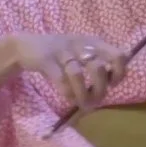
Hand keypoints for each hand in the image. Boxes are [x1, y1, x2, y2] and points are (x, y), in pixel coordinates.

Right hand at [11, 33, 127, 108]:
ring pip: (78, 74)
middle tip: (97, 101)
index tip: (113, 85)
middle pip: (98, 68)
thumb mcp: (82, 52)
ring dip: (83, 94)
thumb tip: (118, 76)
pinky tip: (69, 100)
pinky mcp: (46, 60)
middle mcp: (80, 44)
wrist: (25, 47)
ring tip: (84, 104)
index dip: (120, 72)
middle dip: (100, 89)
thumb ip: (100, 60)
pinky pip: (59, 79)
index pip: (117, 55)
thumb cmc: (59, 54)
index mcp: (93, 42)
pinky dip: (67, 92)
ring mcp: (62, 51)